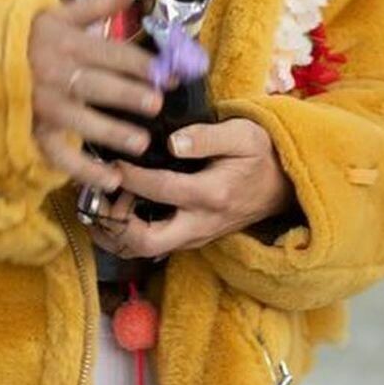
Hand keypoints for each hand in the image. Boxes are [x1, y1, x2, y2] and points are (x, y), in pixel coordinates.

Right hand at [28, 0, 163, 189]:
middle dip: (128, 95)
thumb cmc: (25, 35)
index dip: (142, 63)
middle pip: (98, 85)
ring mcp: (44, 105)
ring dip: (111, 132)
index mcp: (67, 43)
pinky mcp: (34, 131)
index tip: (171, 73)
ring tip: (141, 143)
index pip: (111, 53)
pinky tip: (111, 179)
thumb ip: (97, 4)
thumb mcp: (57, 14)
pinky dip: (83, 171)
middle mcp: (57, 74)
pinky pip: (59, 155)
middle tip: (156, 103)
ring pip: (80, 121)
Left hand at [86, 118, 295, 259]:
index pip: (161, 189)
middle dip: (113, 221)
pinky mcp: (191, 239)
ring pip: (144, 250)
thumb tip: (173, 142)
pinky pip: (152, 246)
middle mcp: (201, 223)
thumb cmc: (260, 154)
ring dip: (116, 231)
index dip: (130, 177)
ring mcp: (195, 236)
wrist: (284, 185)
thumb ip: (206, 137)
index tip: (112, 161)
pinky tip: (117, 207)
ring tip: (100, 199)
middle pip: (145, 241)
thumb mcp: (242, 134)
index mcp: (212, 194)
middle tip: (99, 193)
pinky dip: (127, 233)